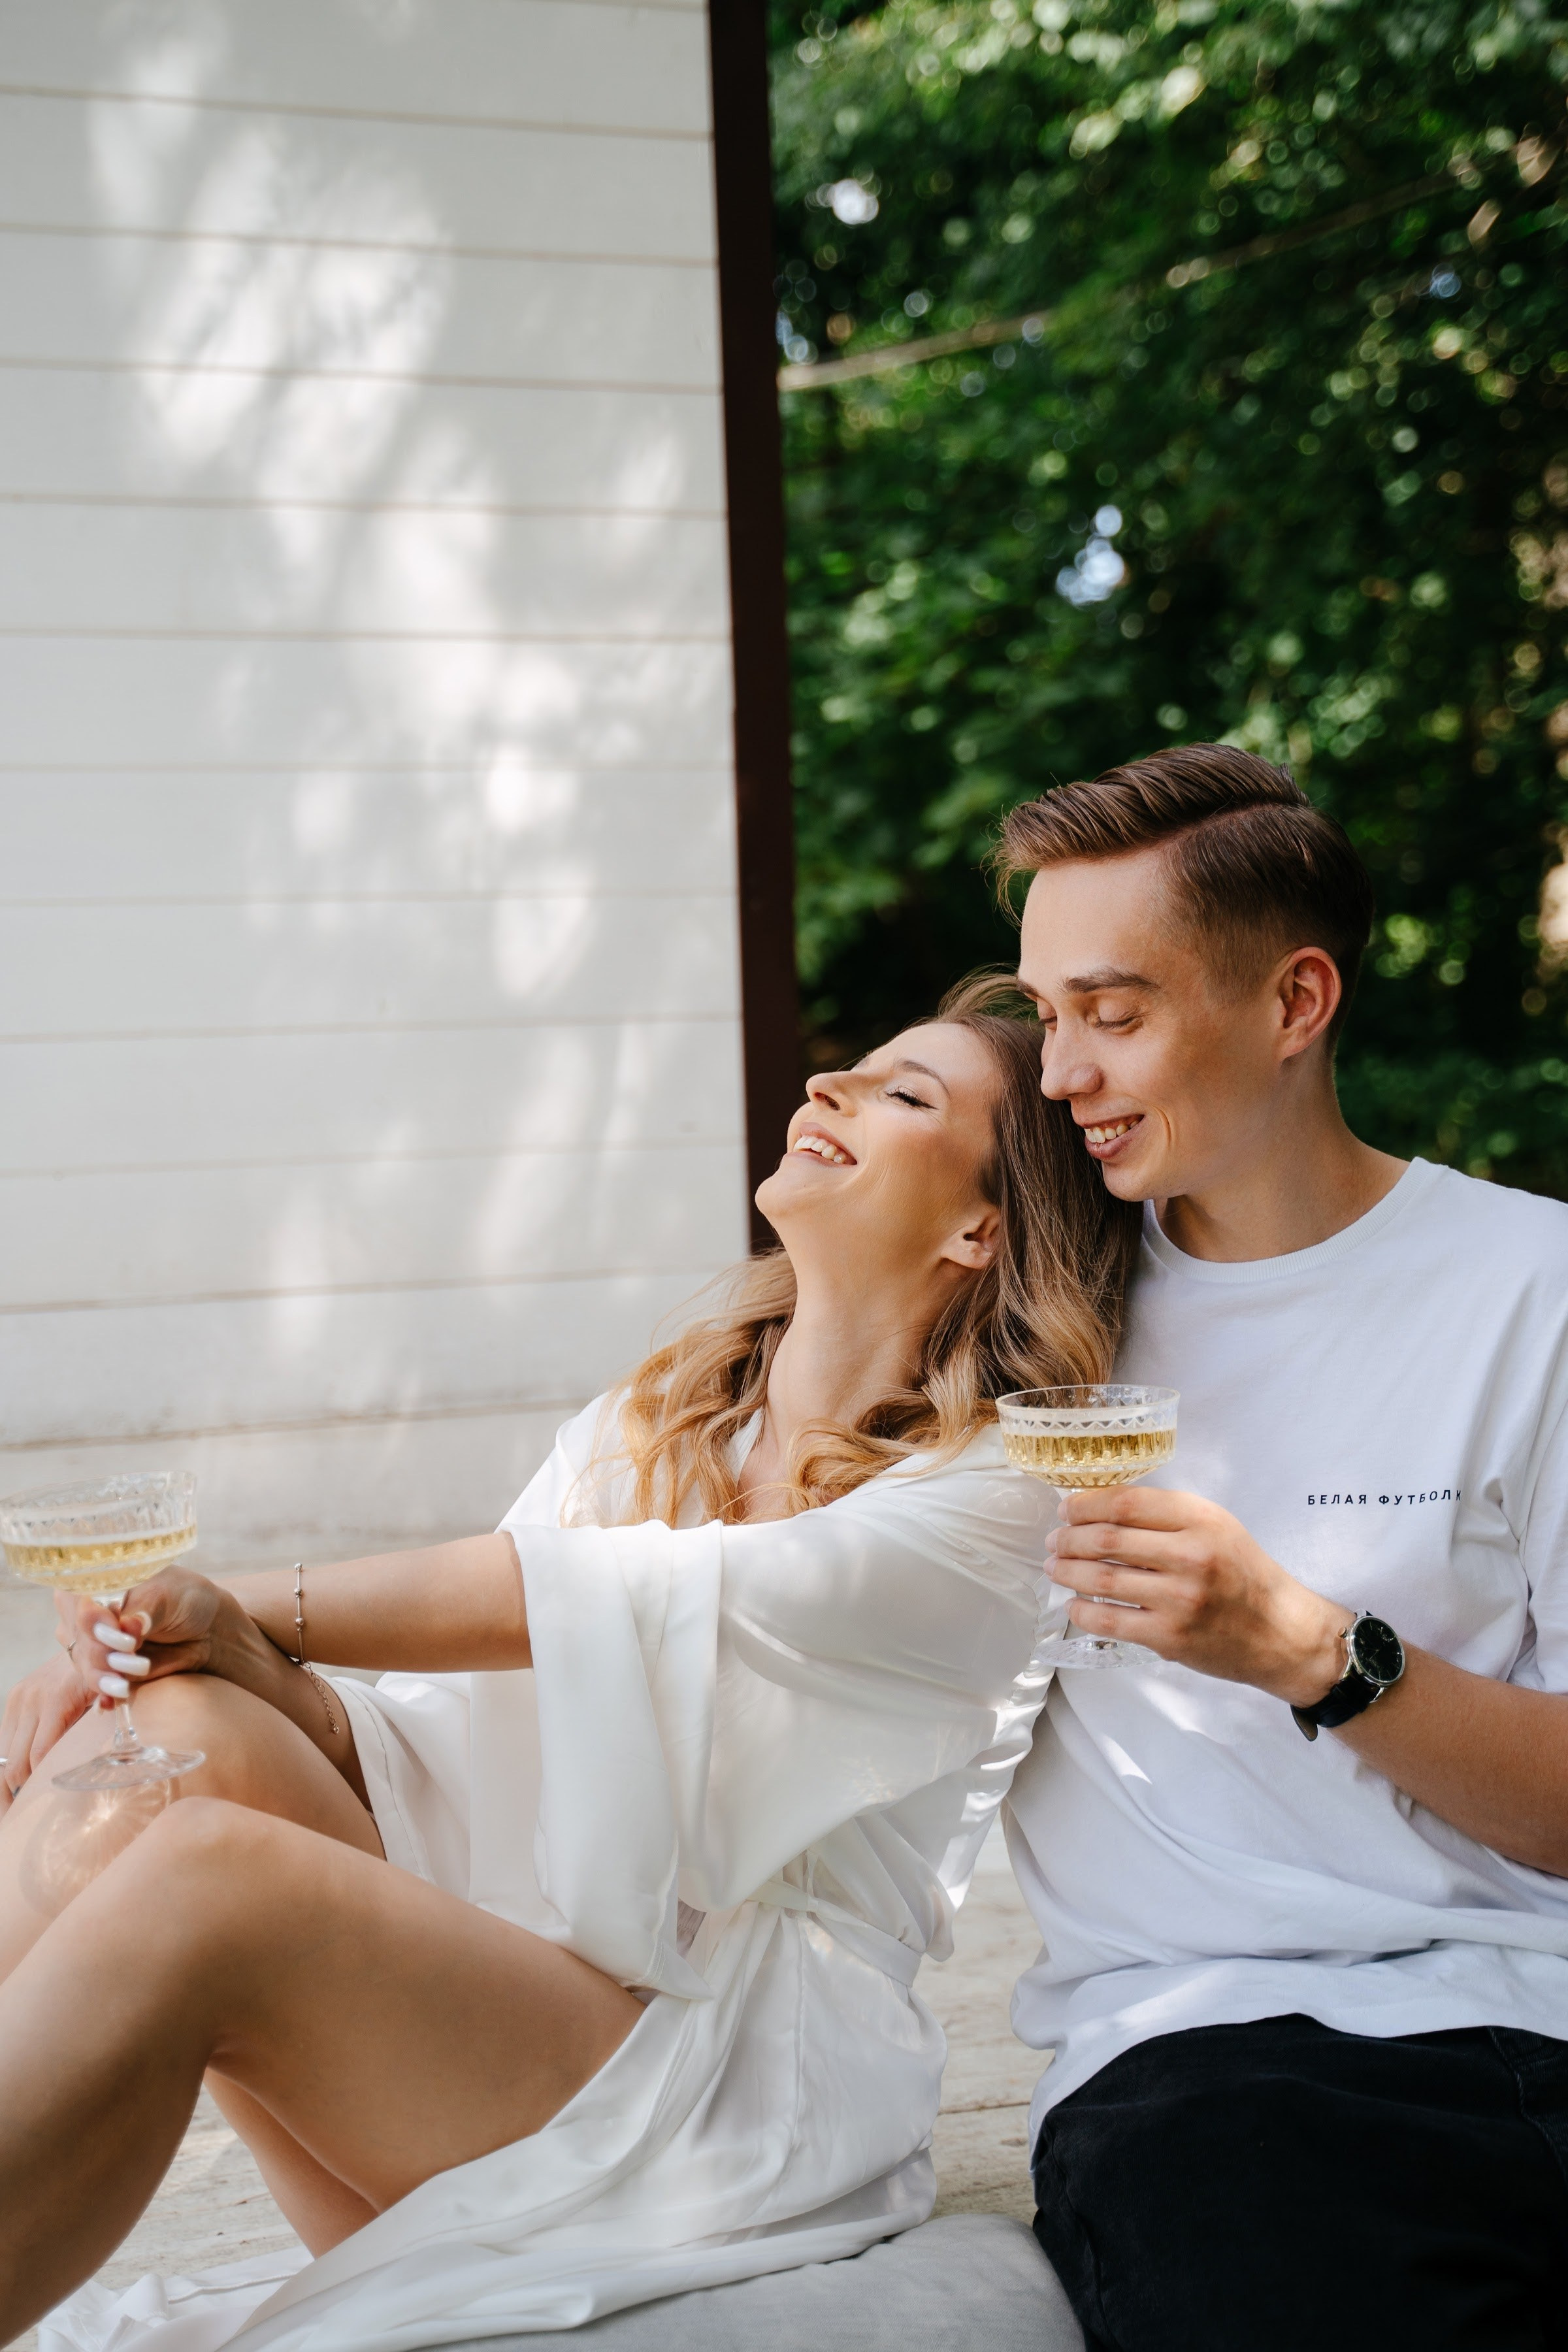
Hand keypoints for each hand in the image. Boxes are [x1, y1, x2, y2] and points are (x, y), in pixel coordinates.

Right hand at [0, 1650, 93, 1801]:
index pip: (39, 1754)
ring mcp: (18, 1700)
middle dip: (17, 1791)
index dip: (39, 1783)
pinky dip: (6, 1761)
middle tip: (21, 1817)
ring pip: (3, 1753)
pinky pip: (3, 1739)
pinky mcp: (13, 1699)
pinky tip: (11, 1782)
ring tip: (10, 1809)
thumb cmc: (104, 1675)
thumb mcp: (106, 1696)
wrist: (87, 1641)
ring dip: (5, 1782)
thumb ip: (102, 1723)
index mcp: (54, 1702)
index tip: (42, 1805)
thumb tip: (104, 1759)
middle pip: (16, 1760)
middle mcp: (30, 1701)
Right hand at [63, 1567, 252, 1715]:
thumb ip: (145, 1608)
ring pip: (86, 1664)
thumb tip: (129, 1625)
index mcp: (97, 1582)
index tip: (119, 1630)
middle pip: (78, 1636)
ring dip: (108, 1674)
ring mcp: (94, 1644)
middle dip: (104, 1650)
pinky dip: (105, 1693)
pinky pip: (95, 1686)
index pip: (78, 1599)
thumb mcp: (169, 1595)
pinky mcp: (105, 1670)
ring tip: (138, 1670)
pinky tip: (113, 1700)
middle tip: (134, 1653)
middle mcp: (87, 1614)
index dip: (92, 1618)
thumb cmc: (185, 1600)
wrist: (206, 1630)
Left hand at [1049, 1487, 1350, 1703]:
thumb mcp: (1216, 1526)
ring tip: (1055, 1566)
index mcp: (1201, 1520)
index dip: (1085, 1504)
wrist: (1281, 1632)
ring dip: (1068, 1571)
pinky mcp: (1170, 1637)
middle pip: (1108, 1539)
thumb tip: (1099, 1508)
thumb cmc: (1244, 1574)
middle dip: (1069, 1538)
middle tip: (1054, 1539)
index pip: (1126, 1502)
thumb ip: (1166, 1515)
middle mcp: (1191, 1556)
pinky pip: (1110, 1620)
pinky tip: (1073, 1604)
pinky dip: (1082, 1611)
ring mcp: (1179, 1599)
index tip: (1066, 1509)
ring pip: (1102, 1579)